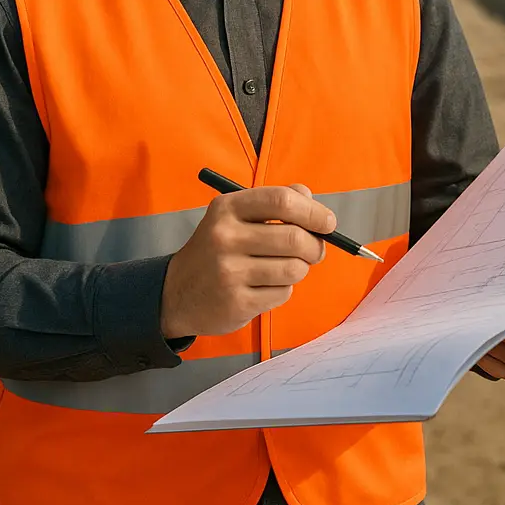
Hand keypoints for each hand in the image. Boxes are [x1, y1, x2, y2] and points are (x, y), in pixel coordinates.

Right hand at [160, 184, 335, 337]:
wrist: (177, 293)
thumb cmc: (218, 249)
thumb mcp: (236, 215)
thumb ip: (275, 202)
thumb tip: (313, 203)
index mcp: (228, 208)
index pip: (282, 201)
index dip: (313, 211)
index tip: (328, 223)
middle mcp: (225, 237)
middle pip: (294, 238)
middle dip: (314, 246)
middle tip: (314, 251)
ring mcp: (229, 272)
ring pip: (294, 268)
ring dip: (299, 269)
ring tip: (284, 268)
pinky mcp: (236, 303)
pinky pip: (283, 293)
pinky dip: (283, 290)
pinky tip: (264, 286)